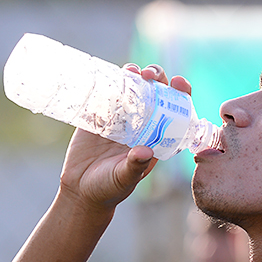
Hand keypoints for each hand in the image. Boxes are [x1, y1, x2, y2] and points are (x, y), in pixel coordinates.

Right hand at [59, 64, 192, 211]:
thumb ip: (134, 166)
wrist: (81, 190)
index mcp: (156, 137)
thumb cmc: (109, 188)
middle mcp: (142, 124)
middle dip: (158, 78)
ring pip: (133, 87)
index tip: (179, 83)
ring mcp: (121, 117)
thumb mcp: (123, 178)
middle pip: (155, 92)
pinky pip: (108, 92)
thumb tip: (144, 152)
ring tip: (132, 71)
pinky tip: (112, 74)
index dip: (180, 94)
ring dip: (136, 74)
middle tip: (150, 75)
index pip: (175, 111)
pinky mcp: (100, 115)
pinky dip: (111, 80)